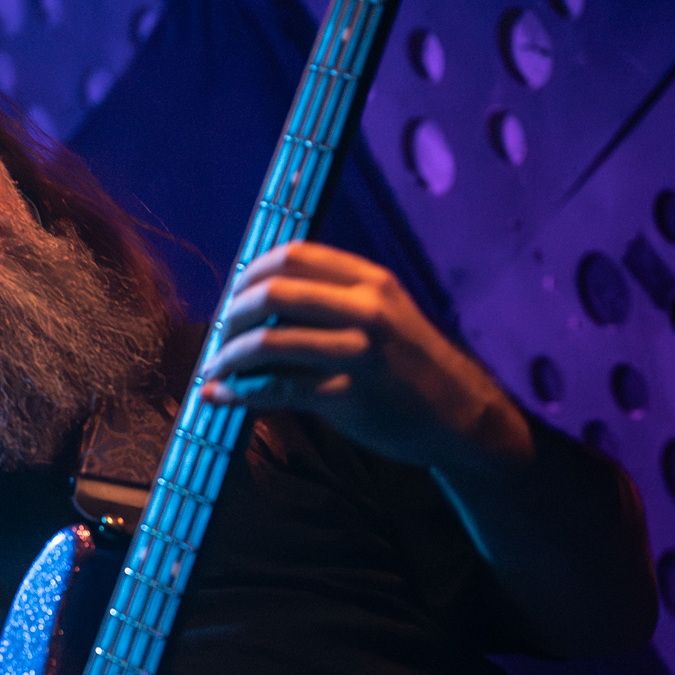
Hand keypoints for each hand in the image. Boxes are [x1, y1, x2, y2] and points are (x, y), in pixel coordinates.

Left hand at [201, 242, 531, 470]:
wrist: (461, 417)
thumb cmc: (411, 367)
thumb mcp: (384, 316)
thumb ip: (333, 302)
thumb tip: (260, 302)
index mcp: (370, 281)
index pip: (294, 256)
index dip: (250, 273)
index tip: (232, 295)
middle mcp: (365, 309)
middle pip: (274, 293)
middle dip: (232, 314)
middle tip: (216, 335)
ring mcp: (358, 353)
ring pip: (270, 343)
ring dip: (228, 357)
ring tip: (213, 370)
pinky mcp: (349, 396)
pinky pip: (278, 389)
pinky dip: (240, 393)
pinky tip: (222, 397)